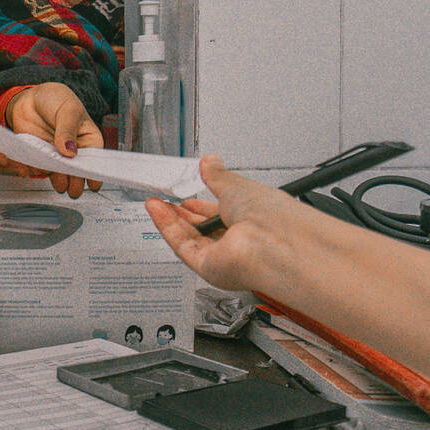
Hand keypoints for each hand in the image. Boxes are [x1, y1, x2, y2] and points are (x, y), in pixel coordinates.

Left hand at [4, 82, 104, 196]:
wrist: (30, 98)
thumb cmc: (56, 99)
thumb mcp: (68, 110)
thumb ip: (67, 130)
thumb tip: (70, 151)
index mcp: (88, 139)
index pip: (94, 160)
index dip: (94, 173)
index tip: (93, 184)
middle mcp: (73, 151)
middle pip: (77, 172)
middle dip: (76, 182)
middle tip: (73, 189)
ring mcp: (55, 155)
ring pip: (59, 174)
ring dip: (58, 180)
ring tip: (59, 184)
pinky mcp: (39, 156)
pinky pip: (38, 168)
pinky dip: (35, 171)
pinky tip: (35, 170)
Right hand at [145, 155, 307, 291]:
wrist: (274, 241)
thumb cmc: (270, 215)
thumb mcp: (237, 185)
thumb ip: (217, 176)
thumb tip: (209, 162)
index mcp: (251, 220)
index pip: (220, 214)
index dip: (201, 205)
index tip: (186, 195)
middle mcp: (238, 241)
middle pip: (202, 229)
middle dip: (182, 213)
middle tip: (164, 199)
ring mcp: (224, 255)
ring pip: (189, 238)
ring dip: (170, 219)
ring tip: (155, 202)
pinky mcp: (209, 267)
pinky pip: (183, 246)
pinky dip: (168, 227)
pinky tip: (158, 211)